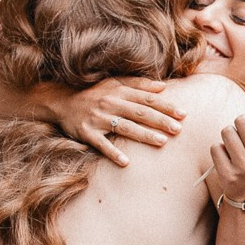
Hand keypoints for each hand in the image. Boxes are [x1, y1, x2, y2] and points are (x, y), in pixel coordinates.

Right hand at [63, 78, 182, 167]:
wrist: (62, 101)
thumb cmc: (94, 93)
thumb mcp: (114, 83)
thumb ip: (138, 83)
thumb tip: (163, 86)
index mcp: (119, 91)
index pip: (147, 99)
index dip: (165, 106)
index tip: (183, 114)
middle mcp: (110, 103)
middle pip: (140, 113)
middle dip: (160, 121)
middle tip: (178, 130)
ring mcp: (98, 119)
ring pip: (125, 127)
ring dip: (144, 135)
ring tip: (161, 142)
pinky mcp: (87, 132)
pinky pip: (101, 144)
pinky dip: (113, 152)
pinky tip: (125, 162)